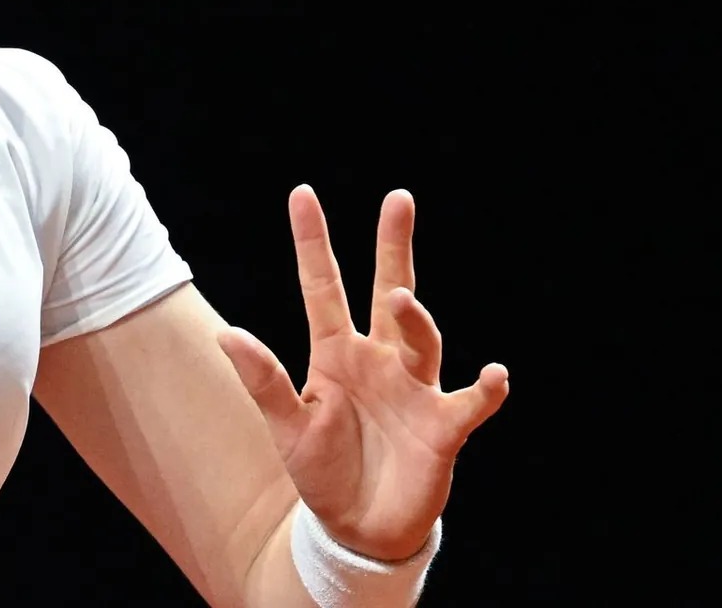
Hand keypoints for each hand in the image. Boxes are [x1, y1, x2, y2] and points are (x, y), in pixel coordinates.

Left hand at [217, 186, 509, 561]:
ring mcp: (414, 389)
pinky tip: (494, 374)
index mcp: (335, 353)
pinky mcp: (444, 427)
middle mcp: (379, 360)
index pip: (322, 286)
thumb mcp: (286, 426)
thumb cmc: (322, 471)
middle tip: (398, 198)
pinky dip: (486, 389)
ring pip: (422, 339)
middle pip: (387, 290)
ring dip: (415, 318)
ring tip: (401, 299)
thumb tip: (228, 334)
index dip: (313, 241)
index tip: (302, 193)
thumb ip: (264, 380)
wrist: (358, 529)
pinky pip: (471, 402)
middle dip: (393, 246)